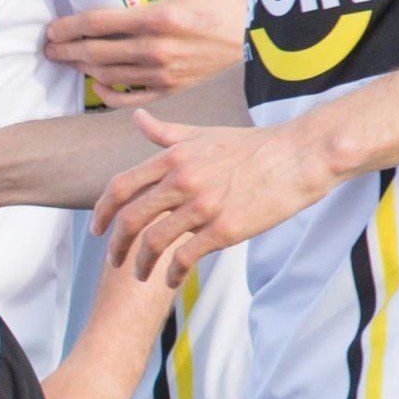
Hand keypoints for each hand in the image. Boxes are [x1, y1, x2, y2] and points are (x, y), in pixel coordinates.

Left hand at [41, 0, 245, 101]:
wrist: (260, 36)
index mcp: (159, 18)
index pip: (98, 23)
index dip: (69, 27)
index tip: (52, 29)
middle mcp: (155, 49)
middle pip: (95, 52)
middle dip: (66, 50)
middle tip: (49, 48)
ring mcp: (162, 73)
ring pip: (107, 75)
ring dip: (82, 68)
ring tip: (67, 60)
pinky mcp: (171, 89)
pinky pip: (129, 97)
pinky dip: (108, 94)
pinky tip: (96, 84)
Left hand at [95, 110, 342, 284]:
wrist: (301, 155)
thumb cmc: (254, 145)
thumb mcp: (204, 133)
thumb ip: (166, 132)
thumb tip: (137, 118)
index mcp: (174, 158)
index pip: (120, 187)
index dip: (102, 211)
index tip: (97, 229)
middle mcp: (183, 180)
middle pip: (130, 219)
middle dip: (115, 245)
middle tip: (113, 261)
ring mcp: (203, 206)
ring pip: (154, 242)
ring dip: (141, 264)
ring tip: (141, 274)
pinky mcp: (225, 228)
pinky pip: (186, 258)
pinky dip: (172, 273)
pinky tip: (171, 279)